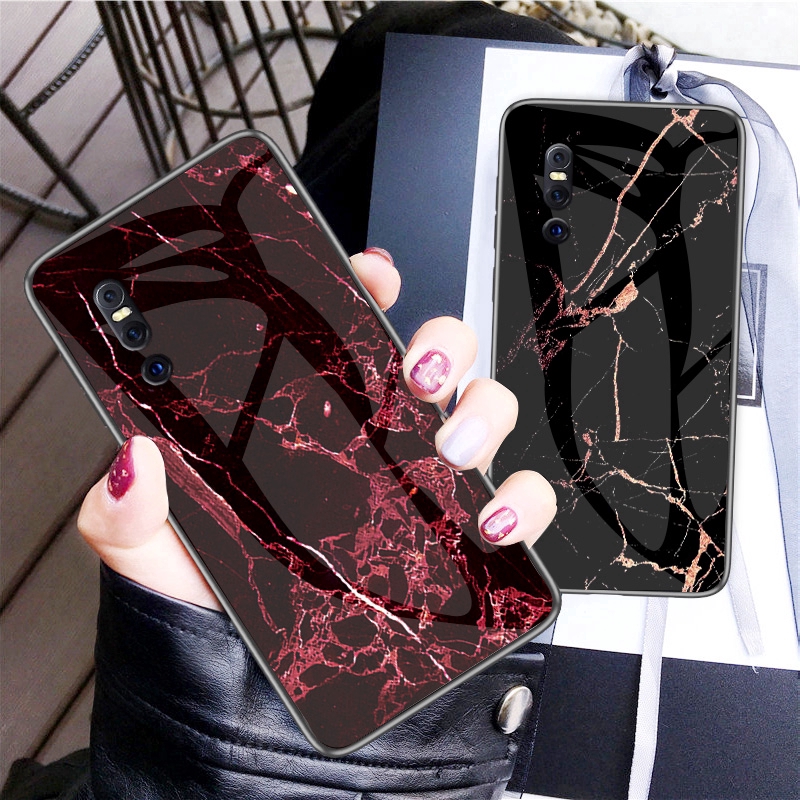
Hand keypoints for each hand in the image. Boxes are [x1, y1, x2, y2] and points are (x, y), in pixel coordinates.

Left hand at [77, 248, 556, 609]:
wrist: (243, 684)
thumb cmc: (208, 607)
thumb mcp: (153, 548)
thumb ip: (126, 509)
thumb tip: (134, 463)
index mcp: (308, 419)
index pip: (350, 327)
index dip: (368, 286)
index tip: (371, 275)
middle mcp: (374, 441)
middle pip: (436, 357)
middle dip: (444, 344)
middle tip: (415, 373)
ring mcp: (421, 483)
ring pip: (485, 411)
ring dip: (484, 412)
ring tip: (449, 445)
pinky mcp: (457, 537)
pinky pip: (517, 501)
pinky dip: (522, 500)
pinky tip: (492, 516)